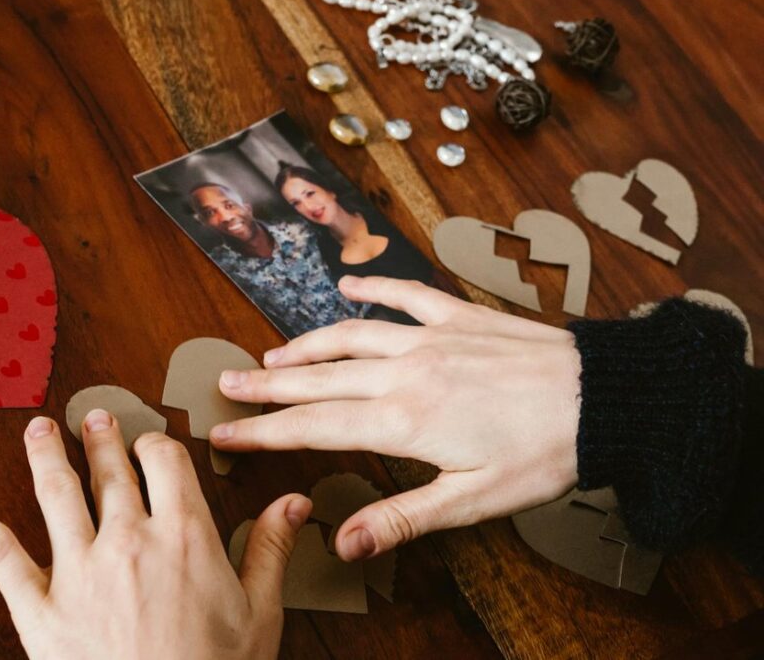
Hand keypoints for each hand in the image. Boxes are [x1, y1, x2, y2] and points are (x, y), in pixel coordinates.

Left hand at [0, 410, 310, 659]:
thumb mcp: (261, 614)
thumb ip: (271, 550)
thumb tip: (295, 503)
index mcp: (184, 535)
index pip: (166, 462)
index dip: (157, 445)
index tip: (152, 444)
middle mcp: (128, 540)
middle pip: (111, 472)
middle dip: (103, 440)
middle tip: (94, 418)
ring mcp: (78, 572)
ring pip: (56, 494)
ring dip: (46, 454)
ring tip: (39, 428)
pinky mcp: (39, 610)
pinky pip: (0, 556)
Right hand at [211, 275, 580, 561]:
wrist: (603, 398)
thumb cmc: (543, 454)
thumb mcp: (472, 501)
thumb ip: (401, 517)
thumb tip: (342, 543)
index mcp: (402, 421)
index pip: (312, 427)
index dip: (262, 432)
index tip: (223, 433)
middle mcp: (404, 373)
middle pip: (317, 379)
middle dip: (266, 384)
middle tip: (225, 384)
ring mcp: (429, 339)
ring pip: (349, 336)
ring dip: (305, 345)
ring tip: (270, 354)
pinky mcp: (458, 318)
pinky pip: (405, 295)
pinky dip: (373, 287)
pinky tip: (348, 284)